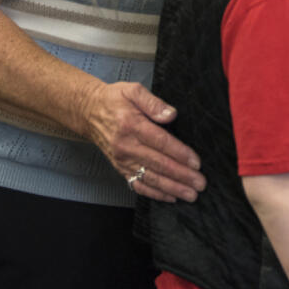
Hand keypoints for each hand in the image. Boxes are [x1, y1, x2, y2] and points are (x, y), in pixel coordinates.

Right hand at [80, 81, 206, 202]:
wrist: (88, 112)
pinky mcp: (120, 168)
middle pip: (158, 164)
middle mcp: (126, 146)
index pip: (160, 142)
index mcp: (132, 125)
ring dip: (172, 188)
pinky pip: (138, 185)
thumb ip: (153, 102)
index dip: (180, 154)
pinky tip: (170, 197)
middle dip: (181, 176)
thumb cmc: (113, 100)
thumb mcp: (133, 90)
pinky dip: (154, 193)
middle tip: (200, 183)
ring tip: (190, 194)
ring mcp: (122, 160)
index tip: (196, 163)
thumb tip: (170, 114)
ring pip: (150, 178)